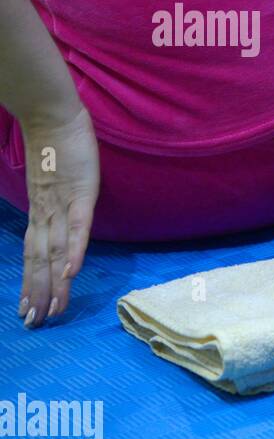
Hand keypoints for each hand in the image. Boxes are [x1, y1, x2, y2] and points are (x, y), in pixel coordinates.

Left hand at [17, 104, 98, 327]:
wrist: (54, 115)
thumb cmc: (58, 144)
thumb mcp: (57, 180)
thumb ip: (60, 201)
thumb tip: (62, 220)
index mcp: (40, 213)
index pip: (34, 255)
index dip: (31, 283)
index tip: (29, 309)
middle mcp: (46, 215)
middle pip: (41, 261)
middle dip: (39, 293)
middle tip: (36, 323)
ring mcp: (62, 206)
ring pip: (56, 252)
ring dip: (53, 283)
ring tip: (52, 310)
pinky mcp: (79, 195)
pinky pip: (77, 228)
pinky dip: (74, 251)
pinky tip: (71, 272)